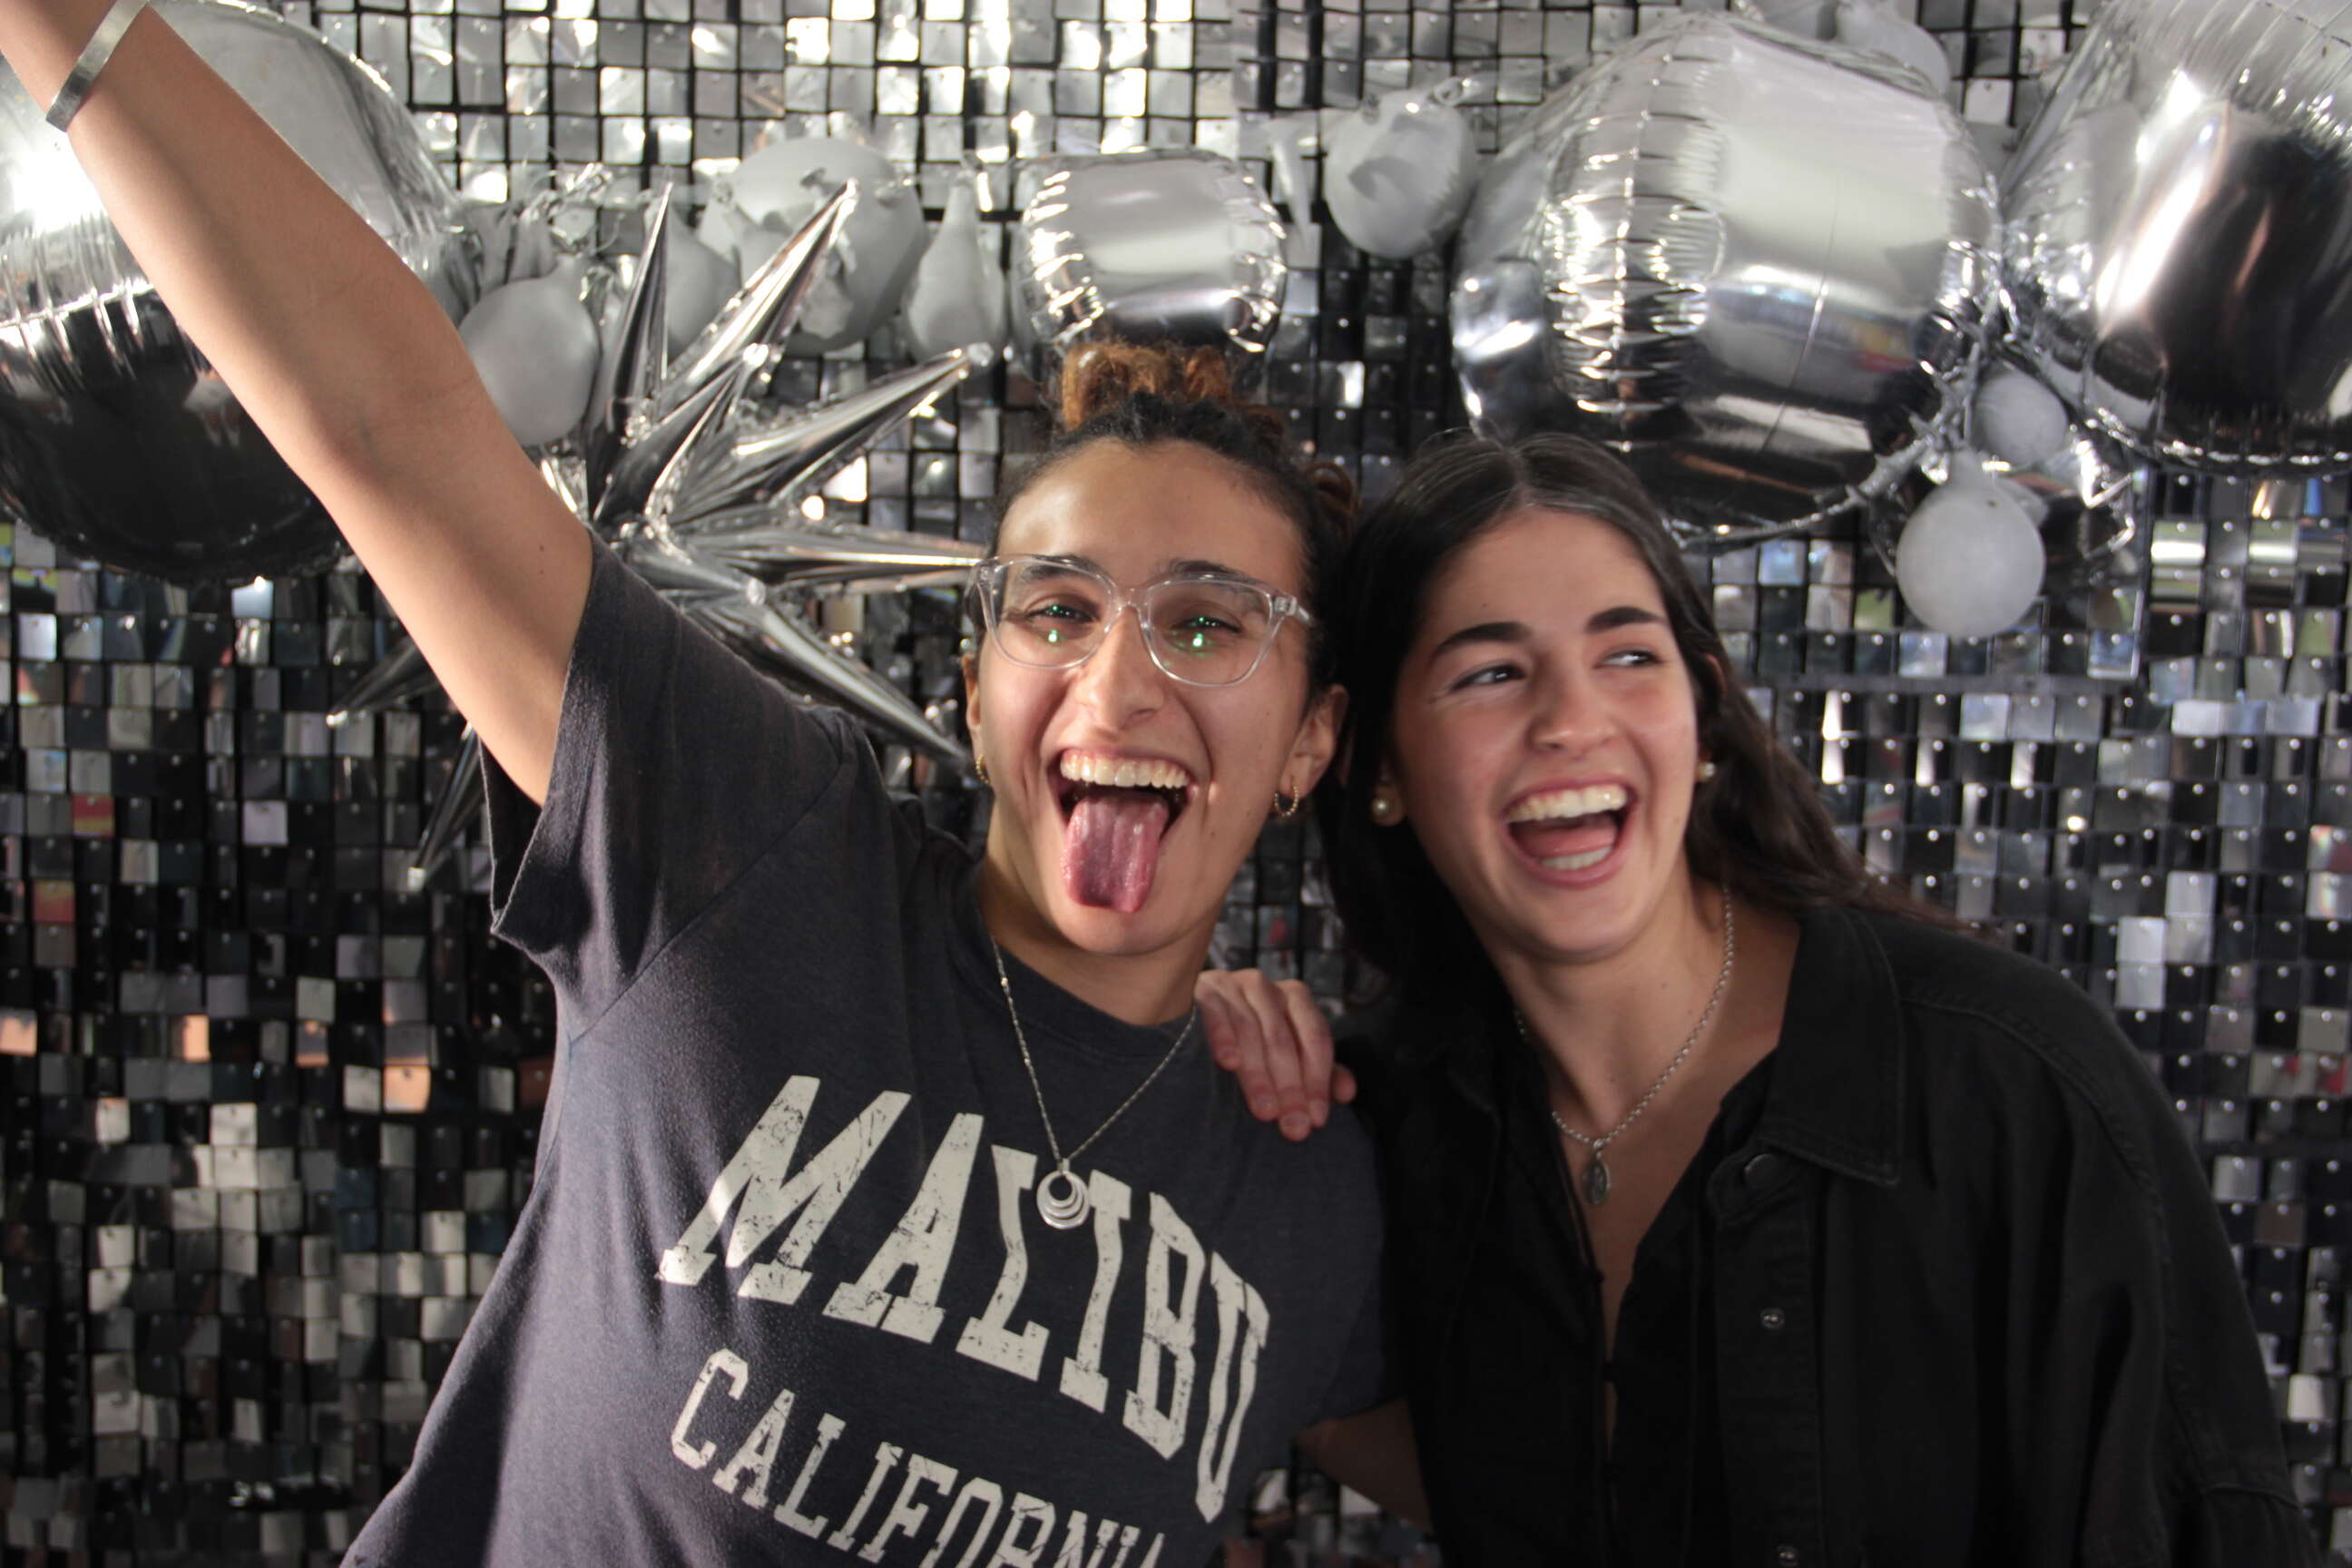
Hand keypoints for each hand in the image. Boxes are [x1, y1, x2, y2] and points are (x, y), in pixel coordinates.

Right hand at [1196, 970, 1354, 1141]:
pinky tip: (1228, 1062)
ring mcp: (1233, 984)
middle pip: (1283, 1039)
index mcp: (1294, 998)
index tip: (1316, 1120)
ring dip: (1259, 1074)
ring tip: (1265, 1111)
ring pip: (1251, 1030)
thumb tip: (1347, 1093)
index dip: (1318, 1081)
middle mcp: (1266, 987)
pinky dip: (1223, 1035)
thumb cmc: (1249, 1041)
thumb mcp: (1288, 1054)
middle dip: (1291, 1087)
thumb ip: (1319, 1072)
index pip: (1315, 1039)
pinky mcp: (1202, 987)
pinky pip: (1216, 1011)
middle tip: (1293, 1127)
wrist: (1192, 1014)